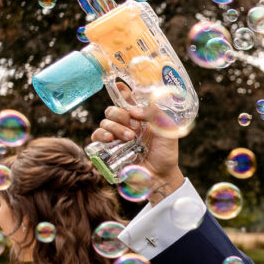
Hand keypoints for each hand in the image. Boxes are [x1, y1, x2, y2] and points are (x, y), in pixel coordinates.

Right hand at [91, 84, 183, 201]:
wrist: (161, 176)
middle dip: (121, 115)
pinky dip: (101, 135)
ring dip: (116, 127)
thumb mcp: (168, 131)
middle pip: (113, 110)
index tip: (120, 86)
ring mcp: (116, 137)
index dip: (122, 91)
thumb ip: (156, 115)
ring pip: (105, 122)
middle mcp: (126, 125)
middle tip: (135, 127)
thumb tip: (133, 110)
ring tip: (130, 137)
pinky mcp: (108, 149)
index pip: (127, 99)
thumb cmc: (166, 154)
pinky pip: (96, 137)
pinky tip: (111, 139)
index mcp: (140, 117)